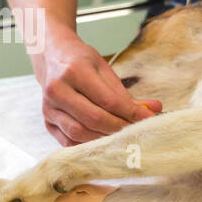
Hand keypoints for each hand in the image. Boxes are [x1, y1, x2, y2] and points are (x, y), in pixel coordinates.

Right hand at [31, 28, 159, 145]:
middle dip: (120, 129)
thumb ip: (126, 94)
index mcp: (75, 71)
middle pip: (94, 119)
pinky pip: (68, 141)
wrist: (51, 55)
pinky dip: (88, 145)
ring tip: (123, 138)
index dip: (131, 114)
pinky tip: (103, 142)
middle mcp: (57, 89)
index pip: (109, 101)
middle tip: (138, 132)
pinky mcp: (46, 120)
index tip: (149, 119)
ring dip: (105, 140)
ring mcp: (48, 107)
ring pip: (79, 133)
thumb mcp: (105, 70)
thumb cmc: (82, 62)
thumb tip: (155, 109)